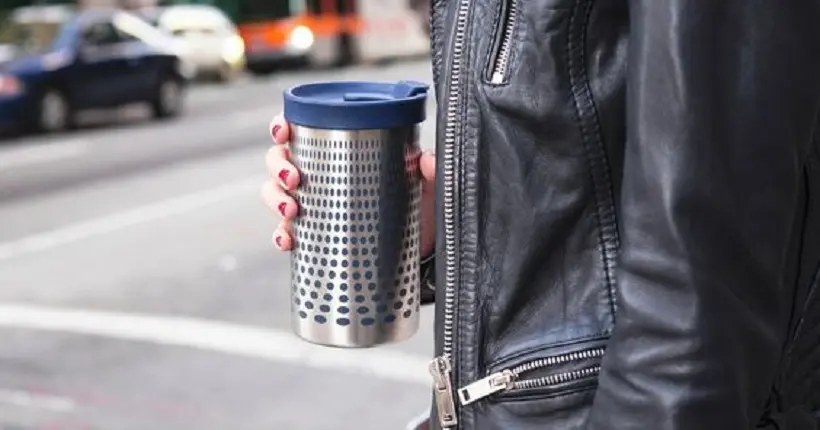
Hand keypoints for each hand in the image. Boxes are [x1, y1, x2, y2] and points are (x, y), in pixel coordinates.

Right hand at [262, 114, 436, 257]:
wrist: (424, 250)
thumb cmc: (422, 205)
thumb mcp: (429, 184)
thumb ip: (432, 169)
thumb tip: (426, 160)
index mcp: (344, 150)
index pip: (303, 130)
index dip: (282, 126)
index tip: (283, 131)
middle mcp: (324, 175)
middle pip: (280, 160)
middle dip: (278, 166)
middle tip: (295, 178)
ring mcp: (318, 206)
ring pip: (276, 193)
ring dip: (275, 198)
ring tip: (293, 209)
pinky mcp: (318, 237)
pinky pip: (287, 232)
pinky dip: (281, 235)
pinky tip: (287, 240)